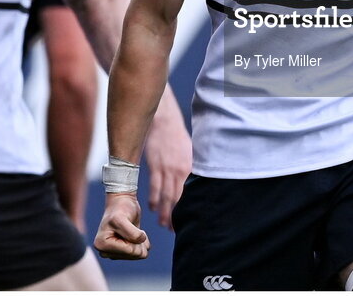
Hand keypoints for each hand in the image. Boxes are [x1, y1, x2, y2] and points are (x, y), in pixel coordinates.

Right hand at [94, 193, 150, 259]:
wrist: (123, 202)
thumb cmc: (121, 208)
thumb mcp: (122, 219)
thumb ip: (132, 233)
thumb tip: (141, 242)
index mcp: (101, 245)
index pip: (130, 251)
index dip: (136, 238)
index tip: (128, 226)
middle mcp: (105, 252)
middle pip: (134, 255)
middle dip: (138, 241)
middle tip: (132, 227)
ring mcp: (113, 253)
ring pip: (138, 255)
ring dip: (140, 241)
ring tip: (132, 229)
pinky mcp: (122, 253)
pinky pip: (140, 254)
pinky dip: (142, 243)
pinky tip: (135, 233)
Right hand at [143, 106, 191, 229]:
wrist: (165, 124)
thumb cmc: (179, 139)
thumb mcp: (191, 154)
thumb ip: (193, 170)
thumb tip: (200, 185)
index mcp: (190, 169)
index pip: (190, 194)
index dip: (188, 209)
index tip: (189, 221)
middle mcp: (179, 171)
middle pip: (178, 199)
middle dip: (176, 216)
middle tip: (174, 229)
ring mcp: (166, 170)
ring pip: (165, 196)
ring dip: (164, 212)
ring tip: (163, 224)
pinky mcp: (155, 167)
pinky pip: (154, 187)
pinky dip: (153, 199)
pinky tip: (152, 208)